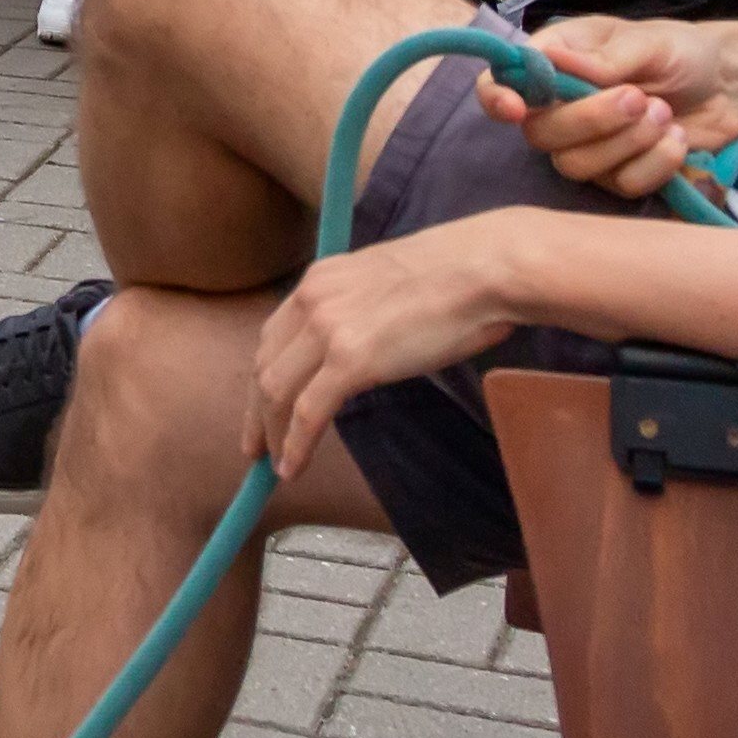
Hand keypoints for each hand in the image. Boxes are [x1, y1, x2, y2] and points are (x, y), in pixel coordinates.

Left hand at [246, 217, 532, 477]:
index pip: (274, 336)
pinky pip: (308, 413)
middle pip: (264, 366)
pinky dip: (294, 445)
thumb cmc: (456, 275)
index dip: (262, 375)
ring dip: (271, 434)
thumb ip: (360, 310)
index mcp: (320, 279)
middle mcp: (312, 301)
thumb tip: (364, 344)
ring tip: (274, 465)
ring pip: (276, 392)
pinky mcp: (350, 361)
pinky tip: (292, 468)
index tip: (261, 405)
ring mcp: (328, 330)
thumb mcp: (384, 283)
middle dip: (256, 412)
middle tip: (254, 447)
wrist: (483, 269)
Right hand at [480, 13, 737, 199]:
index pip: (500, 84)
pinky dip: (654, 163)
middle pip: (540, 134)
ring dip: (627, 142)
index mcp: (553, 64)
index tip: (517, 110)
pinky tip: (676, 139)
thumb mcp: (647, 41)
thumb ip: (604, 56)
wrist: (727, 87)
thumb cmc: (677, 52)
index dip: (497, 99)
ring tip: (664, 114)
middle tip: (639, 98)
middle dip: (591, 120)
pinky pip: (621, 185)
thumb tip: (551, 59)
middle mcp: (558, 109)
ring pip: (576, 166)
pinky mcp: (618, 176)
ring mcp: (586, 148)